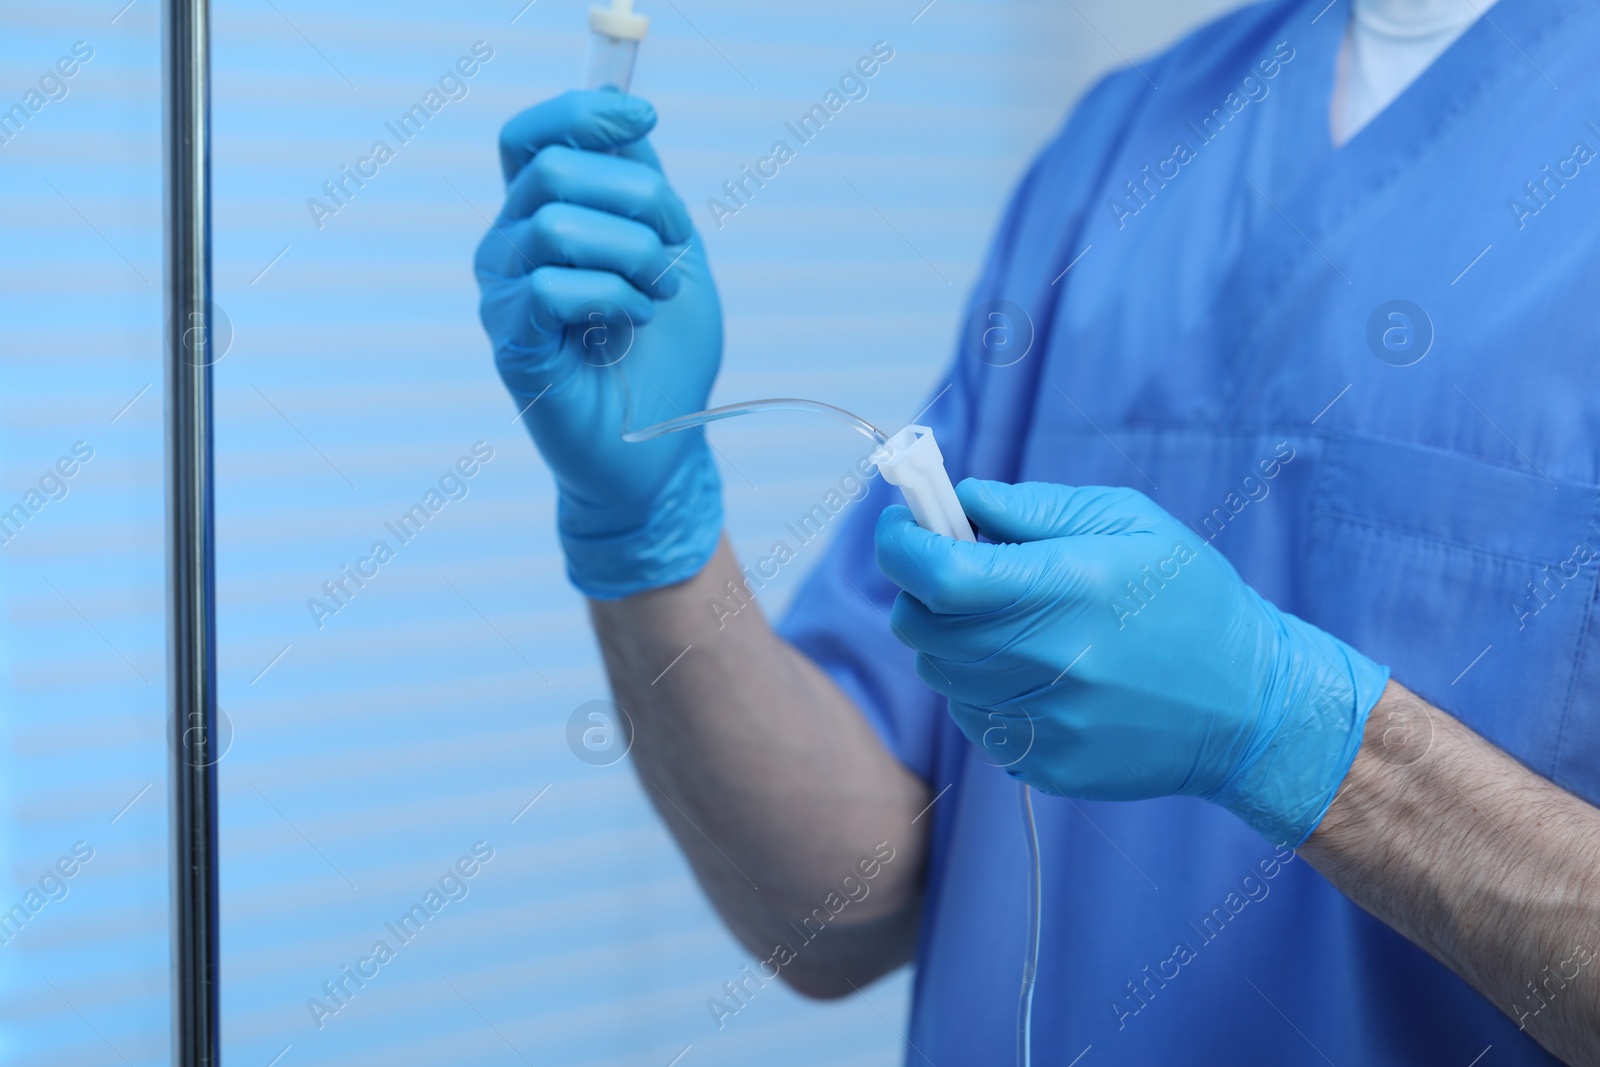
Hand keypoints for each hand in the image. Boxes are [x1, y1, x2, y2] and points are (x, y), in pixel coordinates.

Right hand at [476, 90, 723, 598]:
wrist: (661, 447)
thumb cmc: (663, 356)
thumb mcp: (673, 253)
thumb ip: (646, 189)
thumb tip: (628, 118)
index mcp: (542, 217)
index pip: (533, 135)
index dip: (584, 112)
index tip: (645, 120)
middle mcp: (510, 247)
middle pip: (553, 167)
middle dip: (638, 198)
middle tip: (673, 251)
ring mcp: (504, 296)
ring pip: (555, 223)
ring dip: (631, 252)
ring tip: (656, 295)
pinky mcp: (513, 345)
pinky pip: (551, 287)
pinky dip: (610, 296)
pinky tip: (632, 324)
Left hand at [874, 479, 1389, 845]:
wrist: (1250, 708)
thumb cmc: (1187, 598)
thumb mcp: (1128, 522)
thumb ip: (1034, 508)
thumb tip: (961, 502)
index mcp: (1070, 589)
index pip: (938, 573)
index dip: (901, 543)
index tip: (902, 524)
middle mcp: (1050, 662)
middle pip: (920, 627)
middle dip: (919, 588)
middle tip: (957, 569)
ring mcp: (1045, 724)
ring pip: (939, 673)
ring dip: (952, 639)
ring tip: (1013, 622)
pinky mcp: (1043, 765)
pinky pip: (971, 718)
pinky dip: (980, 687)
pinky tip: (1036, 672)